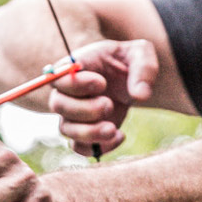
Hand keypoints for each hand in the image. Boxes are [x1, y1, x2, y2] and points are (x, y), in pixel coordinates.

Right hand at [49, 39, 157, 155]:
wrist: (133, 81)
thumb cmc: (131, 62)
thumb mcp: (142, 54)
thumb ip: (144, 68)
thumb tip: (140, 95)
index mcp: (74, 67)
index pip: (58, 77)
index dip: (76, 84)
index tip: (102, 83)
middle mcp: (67, 92)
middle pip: (58, 105)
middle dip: (84, 109)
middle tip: (109, 104)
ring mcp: (73, 115)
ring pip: (66, 129)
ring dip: (89, 133)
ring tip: (112, 129)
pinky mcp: (84, 133)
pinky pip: (80, 148)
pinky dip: (97, 148)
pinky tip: (119, 136)